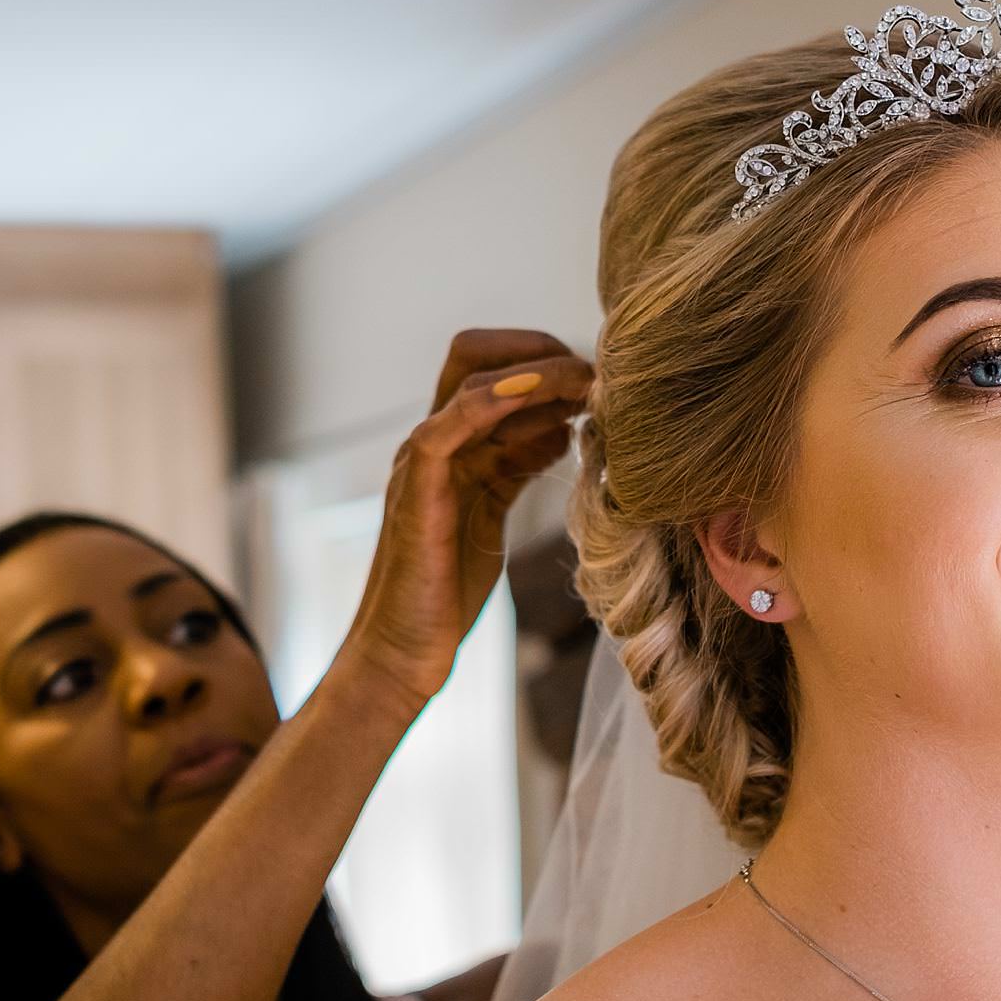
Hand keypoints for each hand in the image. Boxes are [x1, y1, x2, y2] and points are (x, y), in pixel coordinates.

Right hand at [340, 329, 592, 713]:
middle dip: (540, 349)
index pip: (493, 368)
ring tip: (590, 386)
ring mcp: (421, 461)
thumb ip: (517, 467)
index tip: (598, 383)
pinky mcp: (418, 489)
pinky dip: (493, 400)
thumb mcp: (492, 514)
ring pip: (472, 379)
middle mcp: (433, 441)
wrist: (402, 651)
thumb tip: (563, 429)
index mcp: (452, 444)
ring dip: (539, 373)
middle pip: (474, 352)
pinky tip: (543, 398)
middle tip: (596, 377)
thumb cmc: (445, 593)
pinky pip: (447, 426)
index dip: (546, 364)